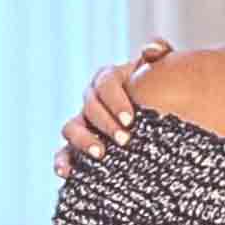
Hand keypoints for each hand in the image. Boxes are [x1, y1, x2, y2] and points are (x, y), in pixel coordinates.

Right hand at [52, 37, 173, 178]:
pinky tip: (66, 173)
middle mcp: (92, 100)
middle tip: (126, 139)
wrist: (161, 112)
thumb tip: (150, 51)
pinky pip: (64, 152)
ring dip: (83, 140)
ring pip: (71, 128)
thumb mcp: (162, 69)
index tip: (132, 118)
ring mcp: (84, 123)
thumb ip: (160, 52)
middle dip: (106, 124)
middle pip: (90, 107)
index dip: (115, 100)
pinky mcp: (79, 146)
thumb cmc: (160, 90)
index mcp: (109, 79)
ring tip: (101, 154)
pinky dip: (62, 161)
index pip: (105, 83)